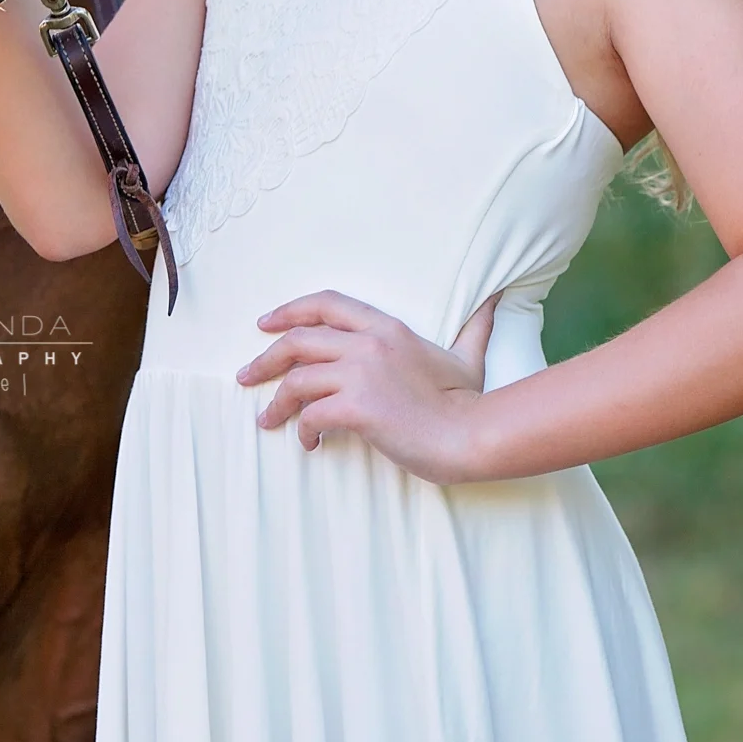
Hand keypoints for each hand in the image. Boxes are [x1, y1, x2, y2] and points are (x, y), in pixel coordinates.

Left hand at [235, 288, 500, 484]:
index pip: (326, 304)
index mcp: (387, 328)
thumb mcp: (468, 355)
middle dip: (266, 357)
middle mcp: (369, 344)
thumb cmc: (468, 401)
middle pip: (299, 339)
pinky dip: (302, 430)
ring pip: (297, 378)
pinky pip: (311, 415)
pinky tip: (308, 443)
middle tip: (247, 376)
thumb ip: (475, 325)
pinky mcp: (357, 408)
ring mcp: (361, 374)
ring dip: (276, 401)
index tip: (266, 323)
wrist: (472, 435)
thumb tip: (495, 298)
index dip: (291, 310)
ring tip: (268, 420)